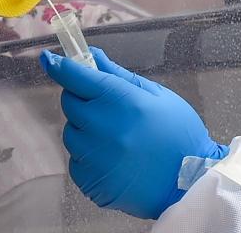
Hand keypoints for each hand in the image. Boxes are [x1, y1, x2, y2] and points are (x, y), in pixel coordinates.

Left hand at [39, 47, 227, 218]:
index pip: (74, 75)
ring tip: (118, 140)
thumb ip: (118, 75)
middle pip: (69, 102)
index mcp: (119, 100)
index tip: (50, 59)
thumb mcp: (156, 96)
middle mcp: (102, 126)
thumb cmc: (178, 135)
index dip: (59, 65)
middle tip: (108, 109)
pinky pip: (76, 160)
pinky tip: (115, 161)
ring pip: (71, 132)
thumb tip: (92, 55)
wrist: (191, 184)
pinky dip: (89, 158)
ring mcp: (93, 155)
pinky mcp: (88, 180)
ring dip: (86, 131)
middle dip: (83, 100)